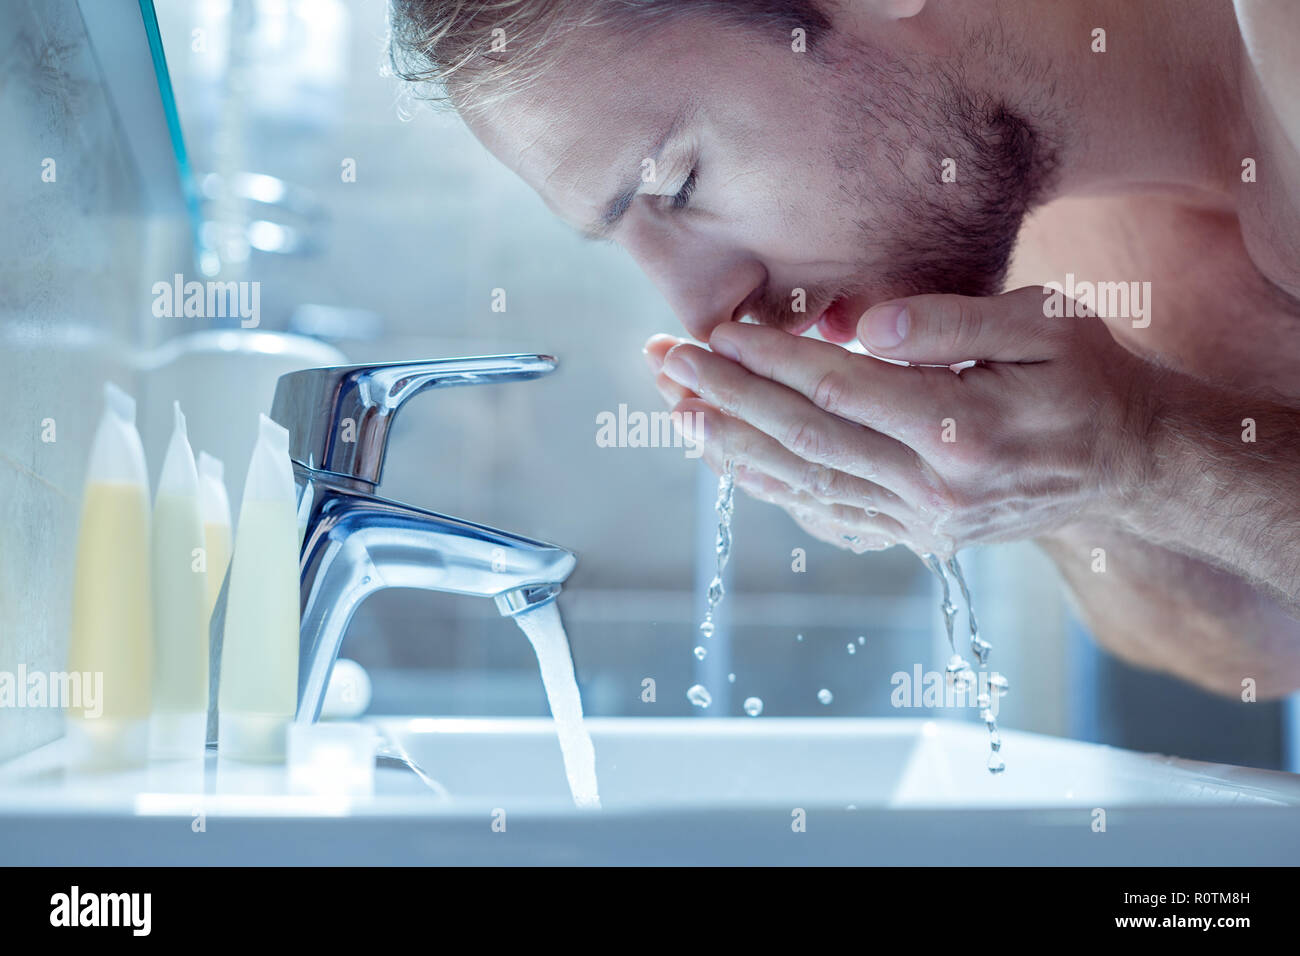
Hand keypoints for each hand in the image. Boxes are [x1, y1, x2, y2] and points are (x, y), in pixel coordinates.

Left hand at [644, 286, 1154, 555]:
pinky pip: (830, 515)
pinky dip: (775, 489)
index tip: (716, 331)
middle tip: (668, 364)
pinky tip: (731, 462)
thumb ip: (953, 322)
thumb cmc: (1089, 379)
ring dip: (734, 448)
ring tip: (677, 410)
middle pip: (807, 440)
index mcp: (963, 428)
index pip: (841, 389)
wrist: (1130, 465)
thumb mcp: (1044, 324)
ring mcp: (924, 522)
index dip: (771, 360)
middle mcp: (935, 487)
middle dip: (729, 399)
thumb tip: (868, 326)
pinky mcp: (920, 537)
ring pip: (807, 484)